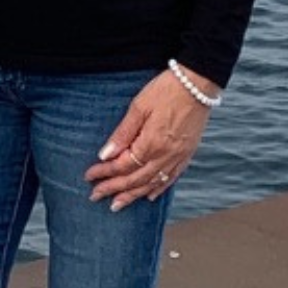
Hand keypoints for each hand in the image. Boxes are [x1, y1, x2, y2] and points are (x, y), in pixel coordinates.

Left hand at [84, 65, 218, 211]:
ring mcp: (179, 157)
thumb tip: (105, 155)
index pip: (123, 165)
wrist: (198, 83)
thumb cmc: (167, 90)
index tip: (89, 176)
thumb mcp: (139, 107)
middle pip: (136, 179)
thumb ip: (122, 133)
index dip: (105, 173)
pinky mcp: (187, 153)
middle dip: (114, 189)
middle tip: (96, 196)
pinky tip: (148, 195)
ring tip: (117, 204)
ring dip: (133, 195)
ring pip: (152, 183)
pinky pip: (171, 178)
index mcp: (152, 143)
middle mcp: (166, 155)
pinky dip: (158, 189)